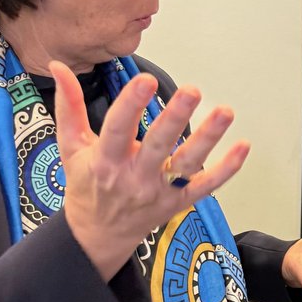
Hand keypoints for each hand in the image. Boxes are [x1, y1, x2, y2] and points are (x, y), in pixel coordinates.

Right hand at [52, 61, 249, 281]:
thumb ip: (68, 105)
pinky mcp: (178, 202)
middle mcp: (134, 177)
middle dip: (175, 117)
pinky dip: (226, 169)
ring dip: (208, 138)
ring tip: (225, 111)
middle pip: (158, 145)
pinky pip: (205, 186)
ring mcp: (159, 191)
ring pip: (187, 164)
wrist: (97, 235)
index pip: (117, 129)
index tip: (145, 80)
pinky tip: (243, 146)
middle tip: (192, 90)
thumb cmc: (86, 184)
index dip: (131, 104)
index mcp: (106, 161)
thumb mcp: (70, 146)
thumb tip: (58, 67)